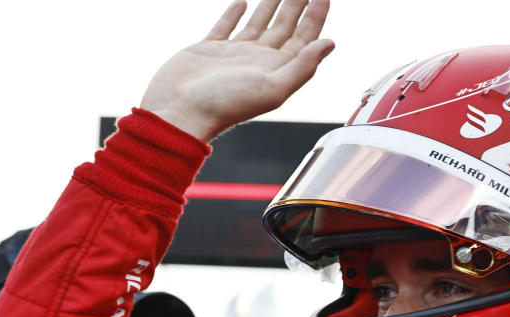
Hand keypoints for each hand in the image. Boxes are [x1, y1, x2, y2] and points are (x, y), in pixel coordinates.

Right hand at [141, 0, 333, 142]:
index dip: (316, 16)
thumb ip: (302, 66)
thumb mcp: (272, 88)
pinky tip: (243, 2)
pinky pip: (225, 26)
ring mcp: (234, 55)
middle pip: (285, 28)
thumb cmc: (225, 105)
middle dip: (297, 6)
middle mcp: (258, 62)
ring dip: (271, 6)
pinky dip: (234, 13)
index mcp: (276, 70)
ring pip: (258, 24)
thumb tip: (330, 44)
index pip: (304, 38)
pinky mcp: (208, 50)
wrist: (180, 112)